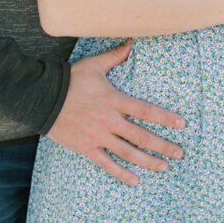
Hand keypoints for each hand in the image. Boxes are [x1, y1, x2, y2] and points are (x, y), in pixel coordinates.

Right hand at [46, 39, 185, 185]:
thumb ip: (115, 55)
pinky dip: (121, 174)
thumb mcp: (94, 65)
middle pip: (141, 136)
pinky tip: (135, 181)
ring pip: (128, 153)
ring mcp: (97, 136)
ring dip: (148, 161)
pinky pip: (106, 164)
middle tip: (179, 153)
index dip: (164, 118)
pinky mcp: (86, 147)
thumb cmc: (70, 79)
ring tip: (164, 167)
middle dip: (162, 145)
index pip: (145, 110)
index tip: (181, 124)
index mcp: (114, 99)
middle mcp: (109, 120)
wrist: (42, 96)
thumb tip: (131, 40)